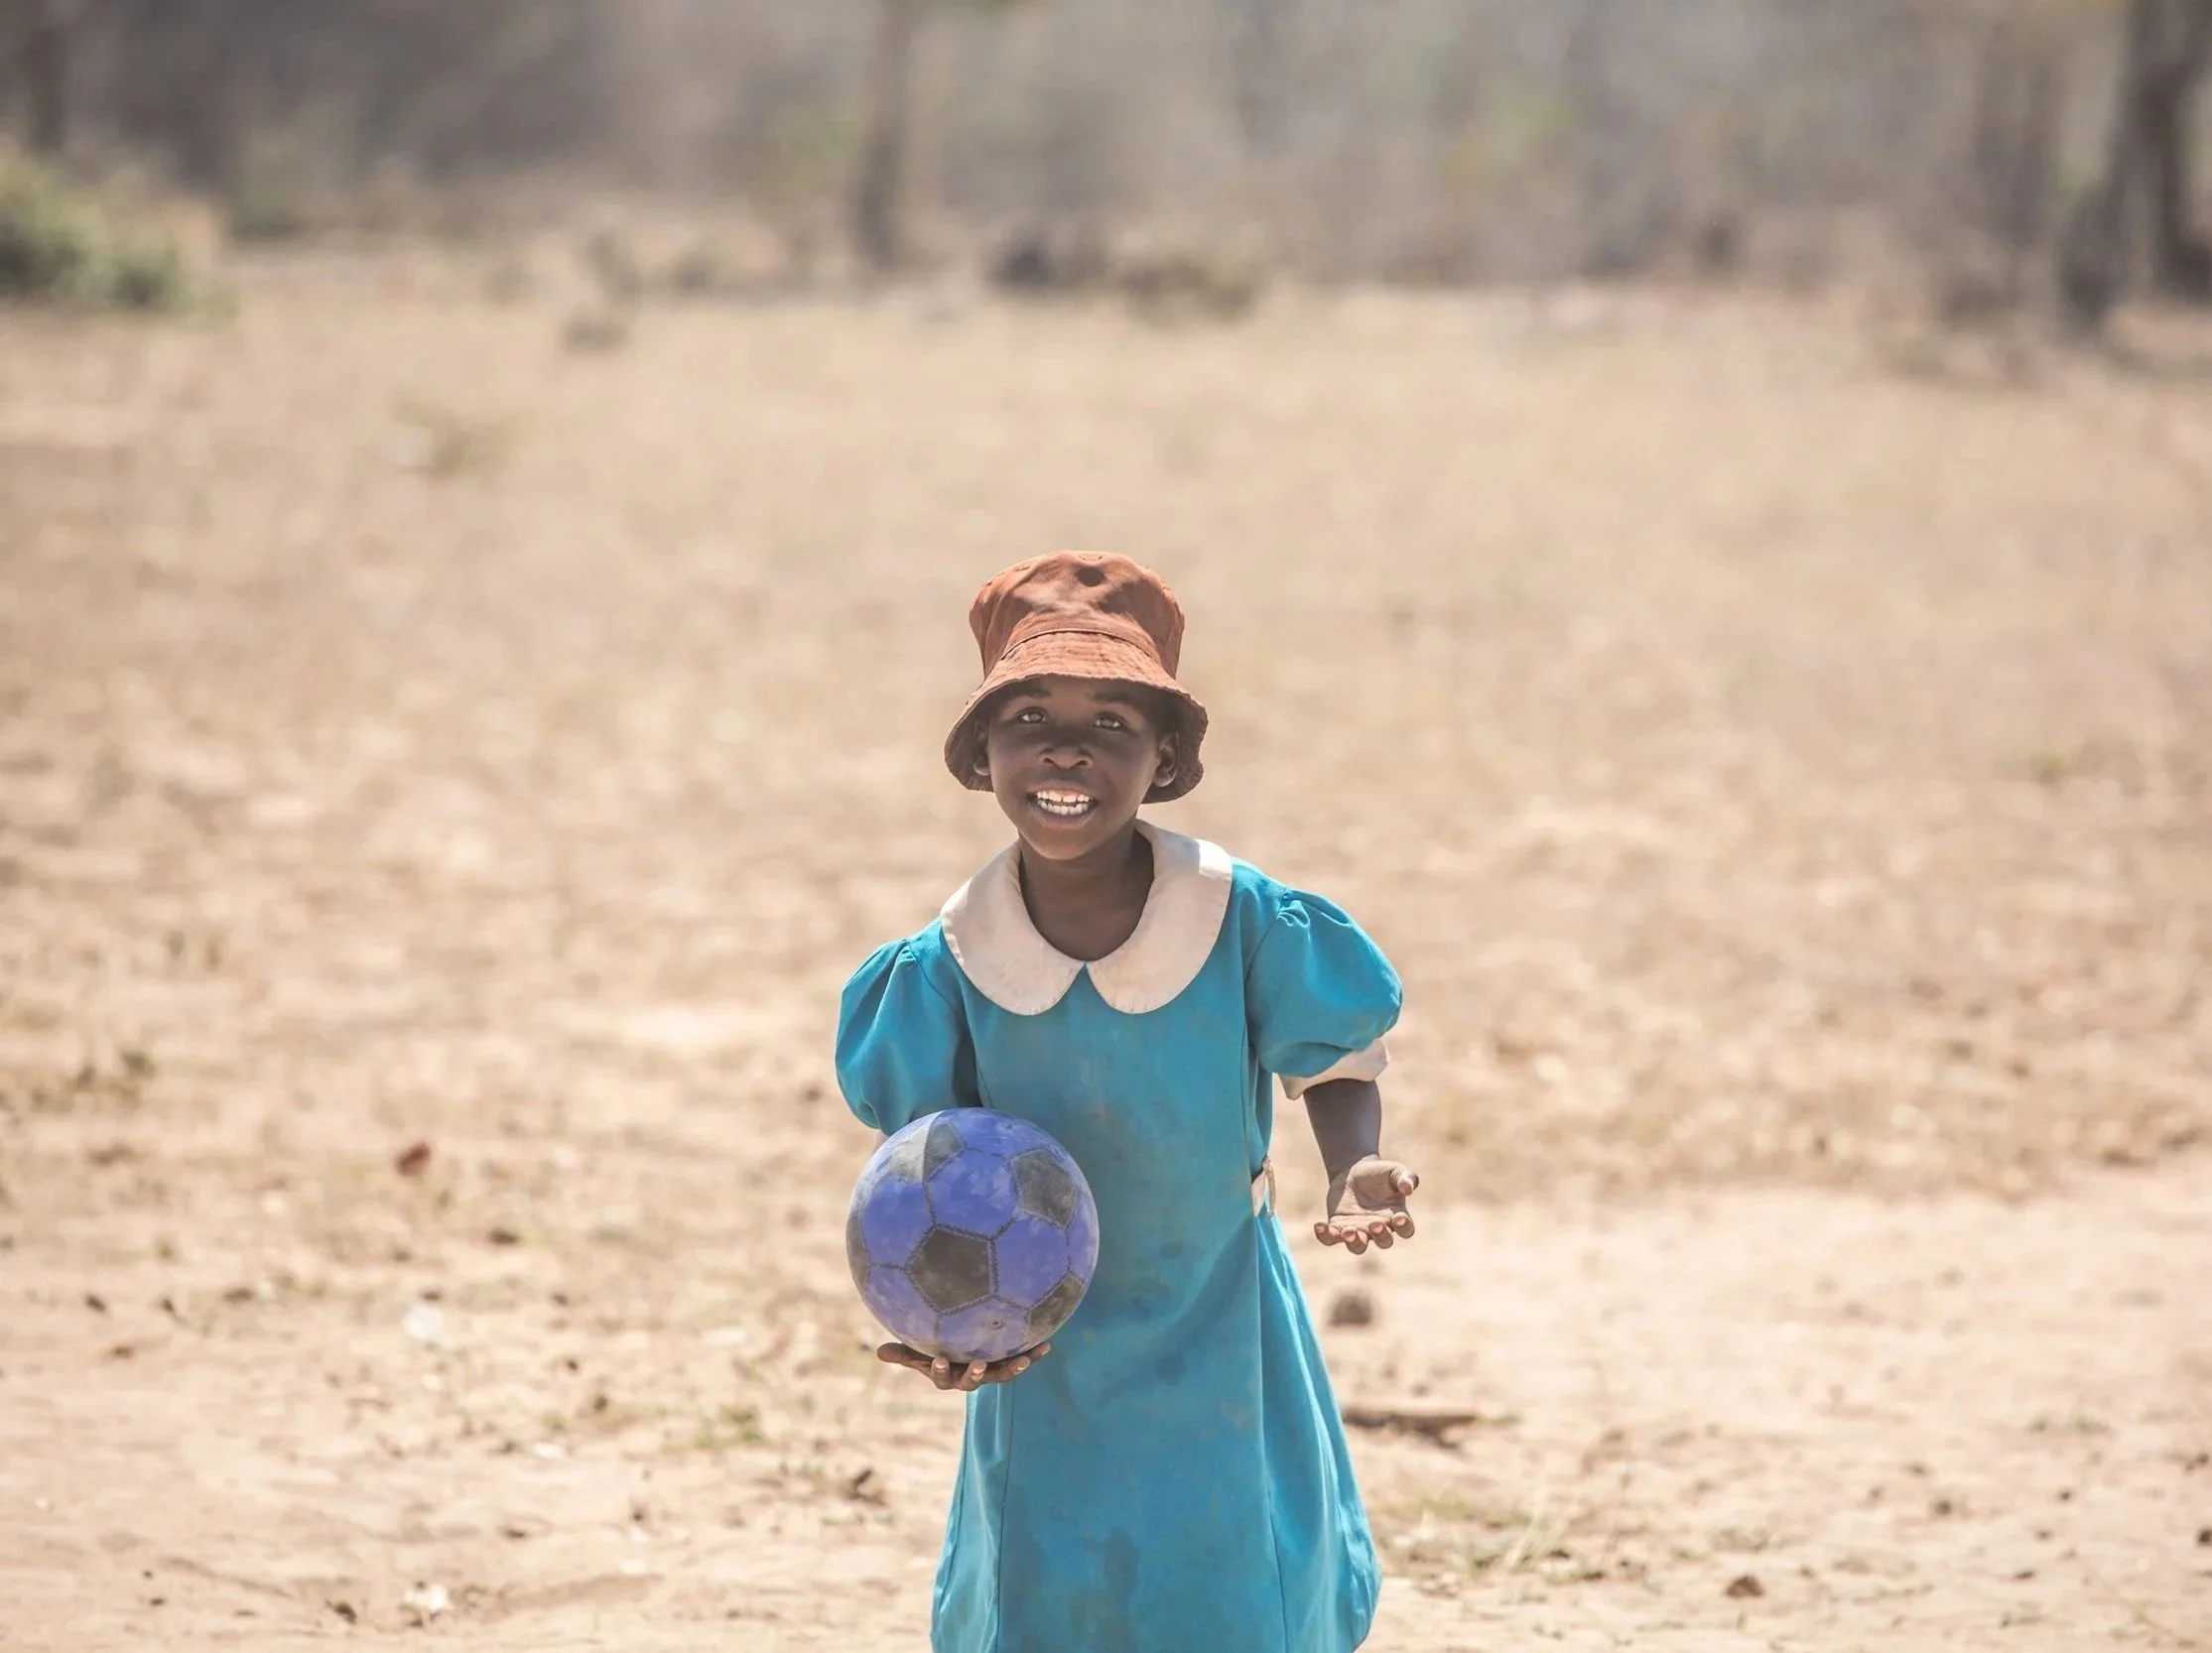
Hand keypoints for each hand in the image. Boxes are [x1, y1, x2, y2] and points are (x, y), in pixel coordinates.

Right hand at [876, 1341, 1050, 1390]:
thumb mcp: (918, 1352)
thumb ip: (903, 1354)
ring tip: (1023, 1361)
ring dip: (1012, 1368)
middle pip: (974, 1380)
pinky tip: (1046, 1345)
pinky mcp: (1006, 1362)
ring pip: (1001, 1374)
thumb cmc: (936, 1350)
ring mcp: (990, 1372)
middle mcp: (969, 1377)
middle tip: (980, 1365)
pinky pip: (1020, 1359)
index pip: (941, 1376)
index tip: (939, 1359)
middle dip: (977, 1374)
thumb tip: (878, 1353)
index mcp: (947, 1376)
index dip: (940, 1369)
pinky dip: (1032, 1354)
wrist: (962, 1353)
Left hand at [1316, 1156, 1417, 1252]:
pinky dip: (1324, 1236)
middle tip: (1374, 1223)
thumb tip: (1408, 1188)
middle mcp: (1379, 1229)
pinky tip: (1319, 1225)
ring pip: (1357, 1246)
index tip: (1399, 1218)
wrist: (1354, 1171)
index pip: (1405, 1229)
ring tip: (1349, 1231)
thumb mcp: (1396, 1170)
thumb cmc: (1380, 1173)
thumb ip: (1407, 1177)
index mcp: (1397, 1217)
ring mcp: (1358, 1230)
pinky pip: (1331, 1238)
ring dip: (1354, 1241)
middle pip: (1383, 1242)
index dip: (1404, 1227)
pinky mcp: (1338, 1227)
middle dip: (1380, 1236)